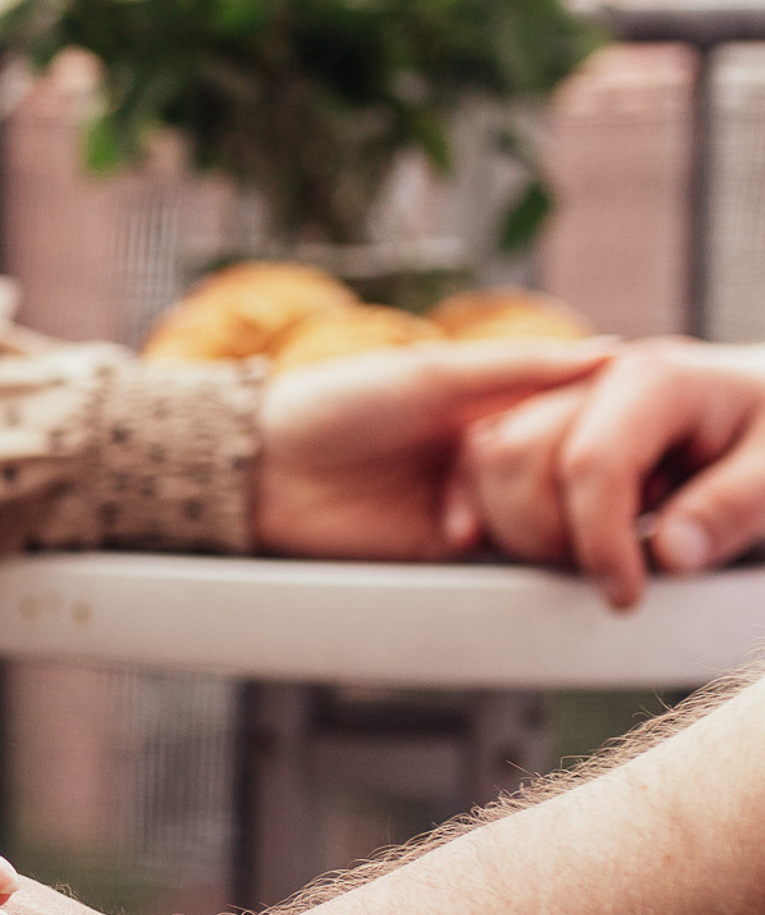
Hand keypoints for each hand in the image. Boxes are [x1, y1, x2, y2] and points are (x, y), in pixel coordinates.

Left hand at [253, 339, 610, 560]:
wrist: (264, 472)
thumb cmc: (337, 407)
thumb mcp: (433, 374)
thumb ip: (517, 368)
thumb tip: (611, 354)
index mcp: (490, 404)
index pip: (576, 415)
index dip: (612, 426)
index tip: (649, 432)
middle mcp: (488, 455)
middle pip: (569, 473)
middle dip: (594, 481)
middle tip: (635, 487)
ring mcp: (471, 505)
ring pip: (547, 518)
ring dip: (565, 520)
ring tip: (599, 519)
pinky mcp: (446, 555)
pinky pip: (504, 560)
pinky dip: (529, 555)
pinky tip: (559, 552)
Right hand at [446, 340, 764, 607]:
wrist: (763, 412)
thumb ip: (731, 508)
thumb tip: (668, 553)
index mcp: (655, 380)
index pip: (592, 461)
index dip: (598, 540)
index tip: (625, 594)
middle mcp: (591, 381)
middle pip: (519, 459)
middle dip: (553, 535)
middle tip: (616, 571)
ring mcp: (557, 401)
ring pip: (487, 465)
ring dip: (520, 529)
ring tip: (593, 550)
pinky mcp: (536, 428)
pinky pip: (476, 468)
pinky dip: (489, 513)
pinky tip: (540, 542)